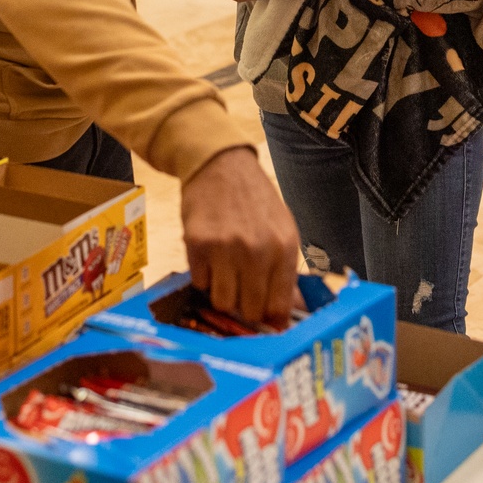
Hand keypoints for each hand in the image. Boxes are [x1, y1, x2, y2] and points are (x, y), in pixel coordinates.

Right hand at [181, 147, 300, 325]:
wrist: (221, 165)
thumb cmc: (255, 199)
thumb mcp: (282, 228)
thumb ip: (283, 270)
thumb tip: (279, 316)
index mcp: (284, 247)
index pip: (278, 306)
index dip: (268, 317)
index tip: (261, 315)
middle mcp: (257, 250)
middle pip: (249, 310)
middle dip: (243, 305)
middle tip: (239, 289)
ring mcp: (226, 247)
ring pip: (221, 302)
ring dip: (221, 292)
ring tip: (223, 270)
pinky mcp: (197, 243)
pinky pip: (199, 282)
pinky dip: (203, 275)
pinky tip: (209, 254)